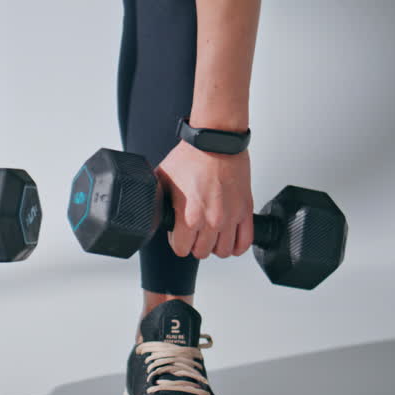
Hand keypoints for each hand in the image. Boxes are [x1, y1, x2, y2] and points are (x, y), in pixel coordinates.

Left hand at [155, 140, 253, 258]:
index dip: (177, 241)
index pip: (181, 250)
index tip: (178, 233)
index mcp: (190, 216)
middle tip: (193, 232)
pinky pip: (244, 242)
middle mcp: (212, 220)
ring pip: (223, 251)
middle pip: (201, 253)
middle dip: (195, 244)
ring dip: (215, 245)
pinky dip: (236, 245)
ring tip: (210, 234)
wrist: (216, 141)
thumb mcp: (163, 180)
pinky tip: (229, 237)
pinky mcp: (245, 211)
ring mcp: (231, 217)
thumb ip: (157, 201)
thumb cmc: (192, 157)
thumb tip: (149, 211)